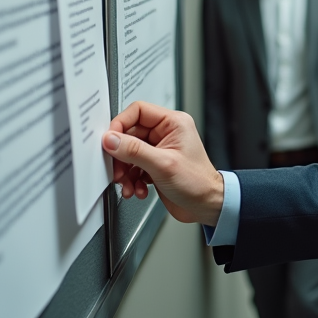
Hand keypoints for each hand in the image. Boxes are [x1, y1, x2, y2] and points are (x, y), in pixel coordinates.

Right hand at [103, 101, 224, 226]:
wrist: (207, 206)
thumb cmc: (198, 183)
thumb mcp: (162, 164)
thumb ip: (134, 150)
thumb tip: (111, 139)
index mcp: (173, 123)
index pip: (138, 111)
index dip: (120, 124)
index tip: (109, 140)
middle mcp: (166, 133)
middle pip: (130, 134)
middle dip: (121, 156)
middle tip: (118, 170)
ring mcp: (160, 149)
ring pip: (129, 153)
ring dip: (125, 171)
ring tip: (128, 184)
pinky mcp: (155, 165)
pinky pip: (134, 167)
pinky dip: (131, 179)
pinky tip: (138, 190)